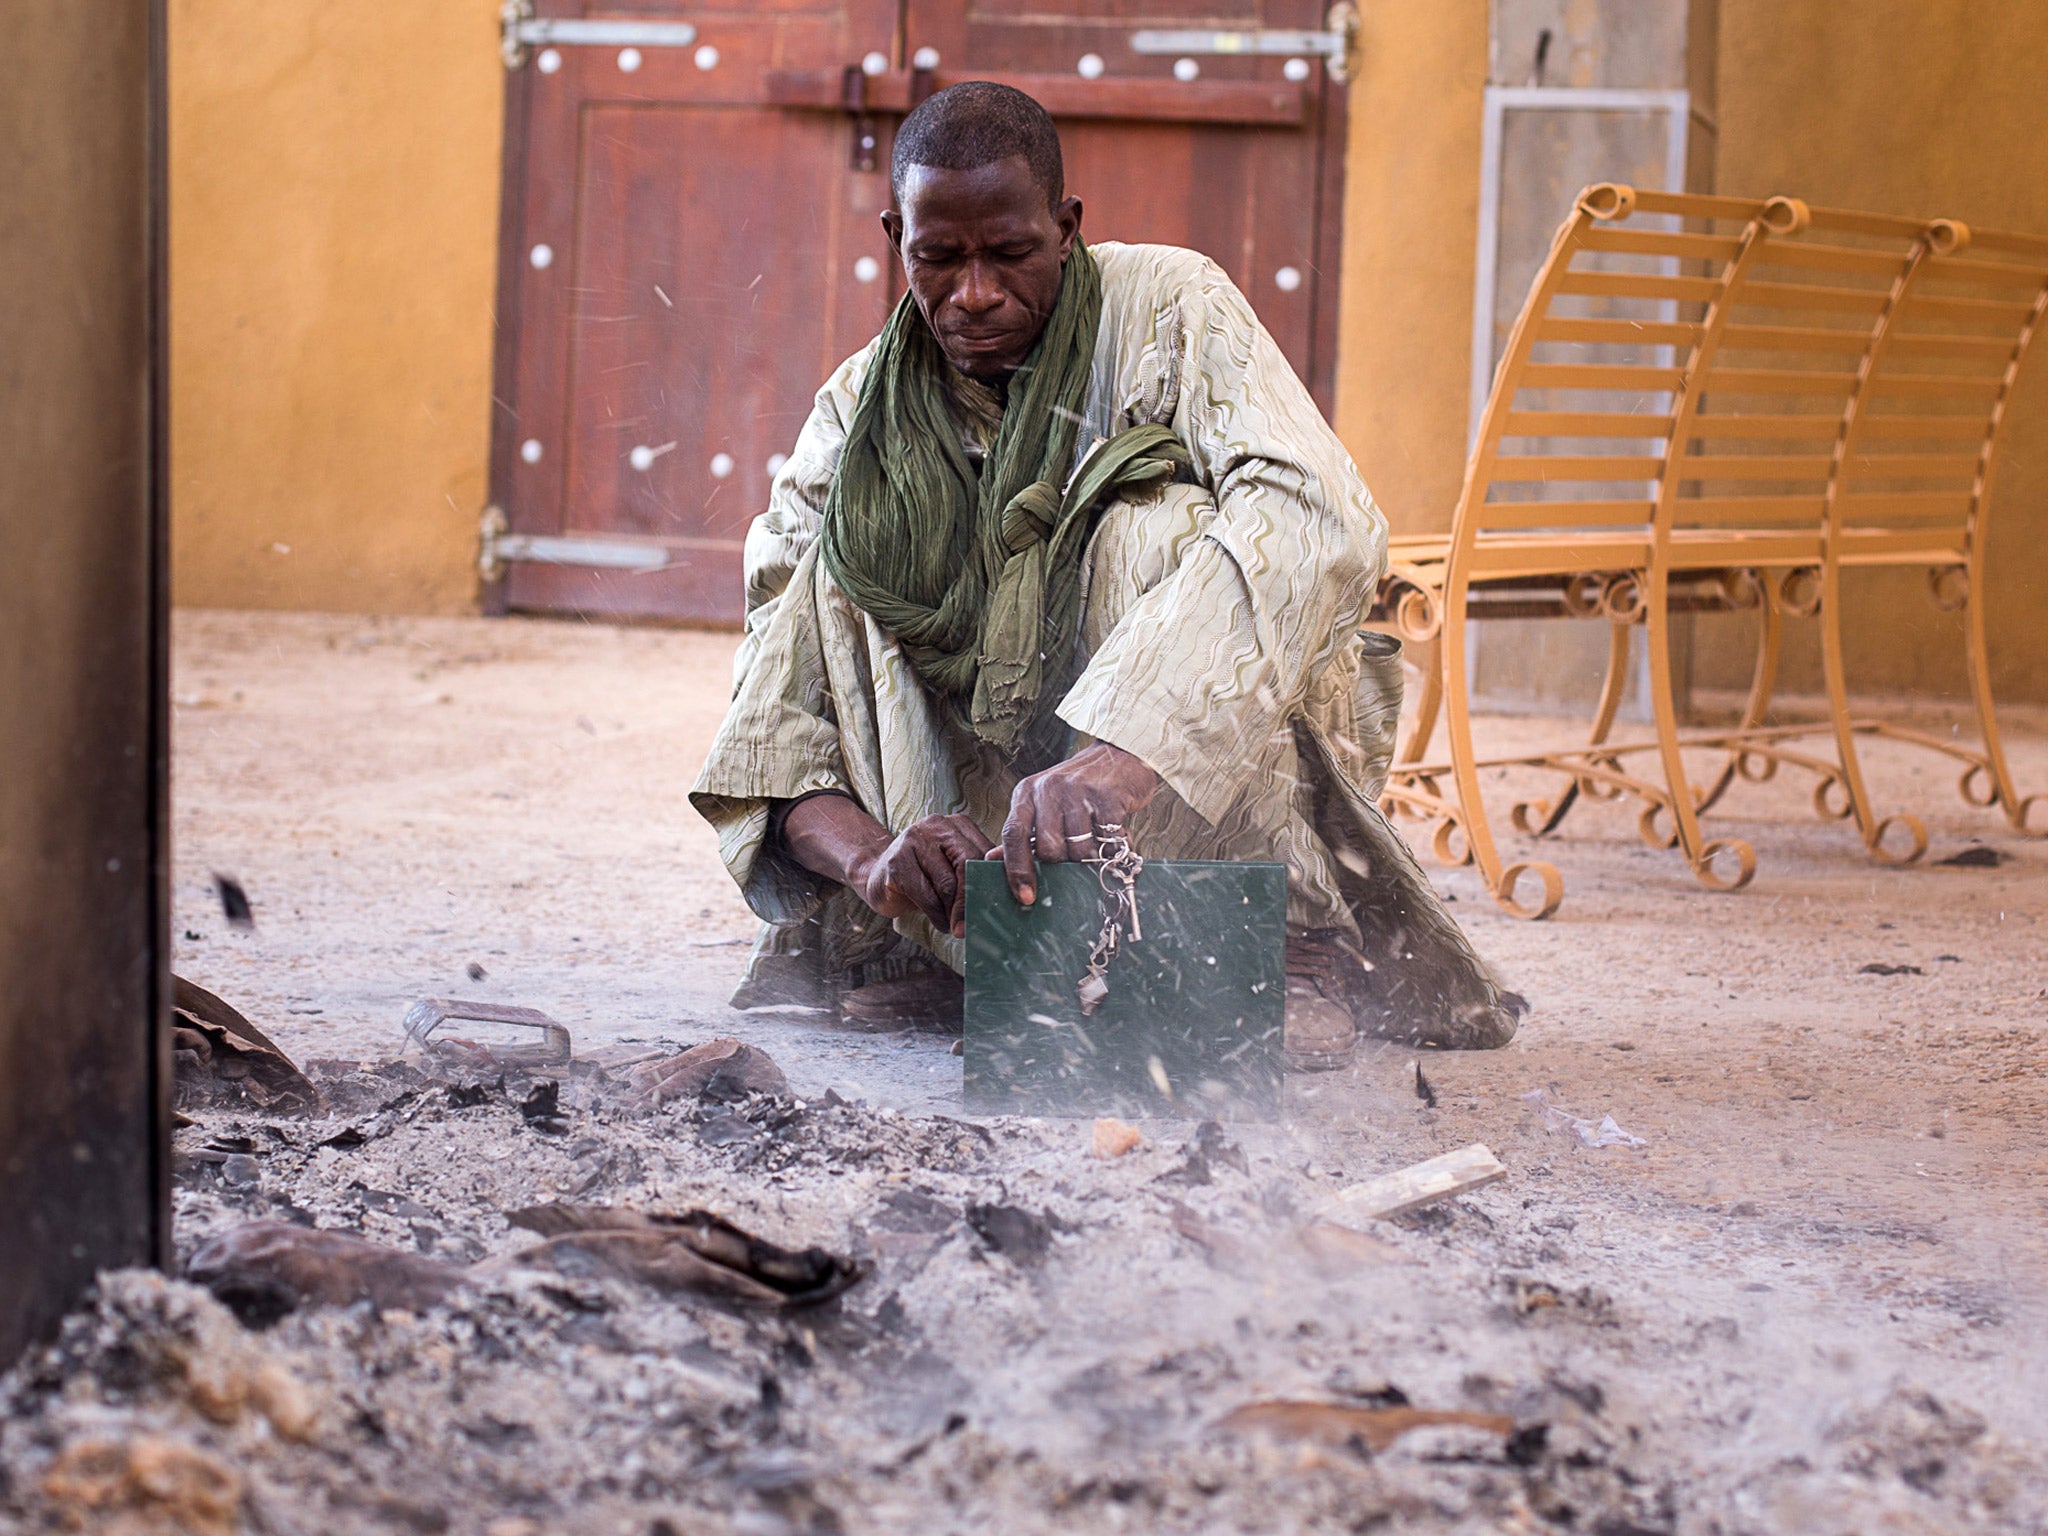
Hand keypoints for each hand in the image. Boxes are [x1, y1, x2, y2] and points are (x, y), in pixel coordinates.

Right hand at [849, 814, 994, 937]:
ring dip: (953, 912)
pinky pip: (926, 896)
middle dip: (972, 900)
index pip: (985, 853)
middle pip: (968, 865)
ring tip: (955, 925)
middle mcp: (936, 826)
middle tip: (974, 925)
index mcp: (958, 825)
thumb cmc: (925, 877)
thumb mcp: (954, 869)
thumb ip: (977, 874)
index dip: (994, 882)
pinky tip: (940, 922)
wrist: (879, 877)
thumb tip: (1006, 898)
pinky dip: (937, 916)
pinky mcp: (897, 862)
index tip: (1000, 908)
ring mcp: (913, 840)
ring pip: (947, 884)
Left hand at [998, 743, 1160, 905]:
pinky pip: (1106, 839)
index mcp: (1027, 794)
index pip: (1013, 835)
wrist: (1119, 756)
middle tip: (1076, 855)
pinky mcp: (1106, 797)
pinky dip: (1112, 846)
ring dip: (1090, 856)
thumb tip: (992, 860)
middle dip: (1063, 862)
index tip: (1025, 896)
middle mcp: (1048, 789)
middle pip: (1049, 849)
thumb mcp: (1043, 803)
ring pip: (1078, 849)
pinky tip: (1115, 836)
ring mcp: (1078, 791)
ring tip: (1098, 843)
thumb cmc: (1078, 788)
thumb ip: (1022, 832)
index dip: (1017, 869)